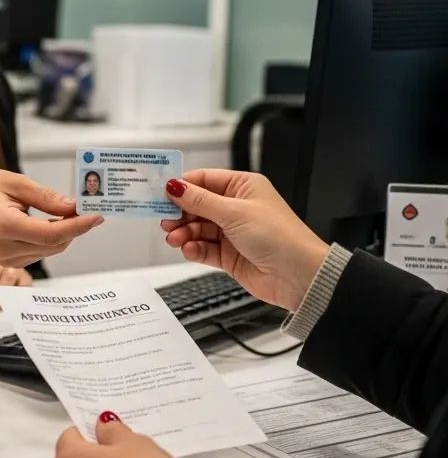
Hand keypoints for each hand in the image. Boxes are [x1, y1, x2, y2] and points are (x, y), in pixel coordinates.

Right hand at [0, 169, 102, 267]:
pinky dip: (52, 237)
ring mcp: (7, 258)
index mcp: (4, 225)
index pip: (49, 234)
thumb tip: (73, 206)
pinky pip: (42, 252)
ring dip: (65, 232)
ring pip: (51, 250)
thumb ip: (44, 196)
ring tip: (64, 210)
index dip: (77, 226)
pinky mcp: (10, 262)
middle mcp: (6, 248)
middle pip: (55, 245)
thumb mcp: (13, 182)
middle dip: (75, 227)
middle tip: (86, 205)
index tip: (96, 215)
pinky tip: (48, 221)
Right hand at [161, 170, 329, 311]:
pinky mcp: (229, 255)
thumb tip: (174, 186)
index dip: (181, 187)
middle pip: (196, 206)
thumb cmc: (279, 237)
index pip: (203, 180)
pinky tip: (189, 249)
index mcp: (243, 187)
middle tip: (165, 221)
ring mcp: (232, 232)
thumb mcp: (233, 212)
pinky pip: (203, 248)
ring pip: (197, 228)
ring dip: (183, 233)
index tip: (159, 193)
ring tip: (175, 239)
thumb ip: (199, 201)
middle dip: (179, 214)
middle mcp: (236, 207)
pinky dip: (193, 248)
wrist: (298, 276)